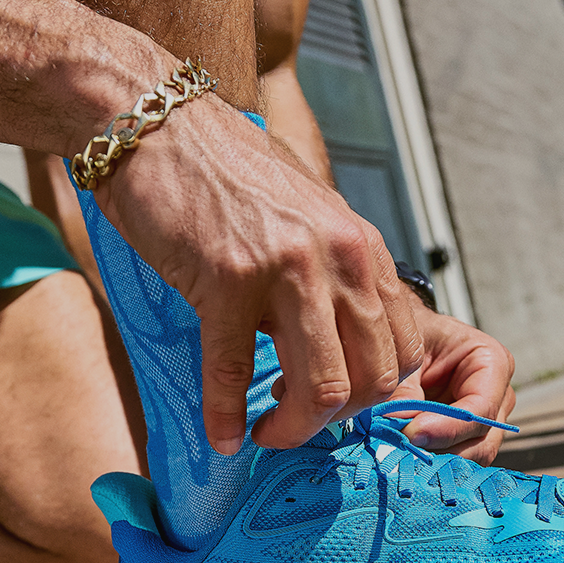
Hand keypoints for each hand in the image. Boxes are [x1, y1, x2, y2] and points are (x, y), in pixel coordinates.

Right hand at [94, 97, 422, 453]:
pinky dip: (227, 417)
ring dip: (292, 430)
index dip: (373, 394)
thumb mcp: (308, 220)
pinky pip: (235, 372)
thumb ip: (333, 276)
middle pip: (373, 379)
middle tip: (296, 425)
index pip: (405, 348)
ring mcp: (288, 269)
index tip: (335, 404)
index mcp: (364, 248)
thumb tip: (338, 343)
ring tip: (265, 433)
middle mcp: (341, 258)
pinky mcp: (227, 280)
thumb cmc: (228, 176)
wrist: (158, 125)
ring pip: (322, 388)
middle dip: (336, 421)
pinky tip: (222, 437)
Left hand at [392, 299, 516, 464]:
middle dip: (442, 451)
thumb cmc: (409, 337)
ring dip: (435, 461)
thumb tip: (394, 426)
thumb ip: (402, 390)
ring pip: (470, 458)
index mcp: (491, 362)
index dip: (447, 428)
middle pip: (482, 441)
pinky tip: (406, 459)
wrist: (402, 338)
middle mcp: (497, 396)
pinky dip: (431, 463)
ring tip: (400, 454)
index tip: (411, 435)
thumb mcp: (404, 355)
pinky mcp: (467, 439)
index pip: (481, 408)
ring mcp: (486, 422)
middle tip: (401, 450)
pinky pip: (455, 461)